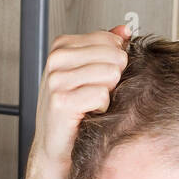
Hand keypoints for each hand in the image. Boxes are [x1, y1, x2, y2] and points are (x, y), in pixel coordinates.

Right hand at [29, 24, 130, 173]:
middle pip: (114, 56)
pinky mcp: (61, 101)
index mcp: (62, 46)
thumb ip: (106, 48)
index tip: (97, 79)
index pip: (110, 40)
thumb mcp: (88, 73)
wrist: (54, 147)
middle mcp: (56, 59)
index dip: (114, 62)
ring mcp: (56, 79)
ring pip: (110, 74)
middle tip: (95, 94)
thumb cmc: (72, 111)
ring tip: (90, 104)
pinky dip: (102, 108)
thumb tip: (124, 30)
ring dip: (107, 95)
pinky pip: (102, 95)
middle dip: (113, 79)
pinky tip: (88, 114)